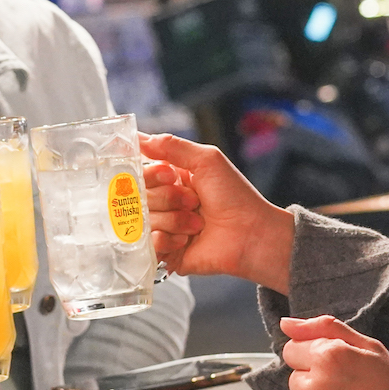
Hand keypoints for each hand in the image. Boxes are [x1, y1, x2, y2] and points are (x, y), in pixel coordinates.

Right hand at [139, 133, 295, 291]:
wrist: (251, 234)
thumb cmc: (235, 196)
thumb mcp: (207, 160)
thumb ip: (172, 146)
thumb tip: (138, 137)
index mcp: (171, 179)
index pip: (138, 171)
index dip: (150, 174)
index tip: (170, 176)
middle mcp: (164, 202)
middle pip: (137, 196)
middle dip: (167, 198)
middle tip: (192, 201)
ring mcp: (163, 227)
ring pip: (142, 220)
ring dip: (173, 220)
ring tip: (196, 223)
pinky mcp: (164, 251)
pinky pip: (147, 244)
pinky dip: (168, 240)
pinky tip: (186, 240)